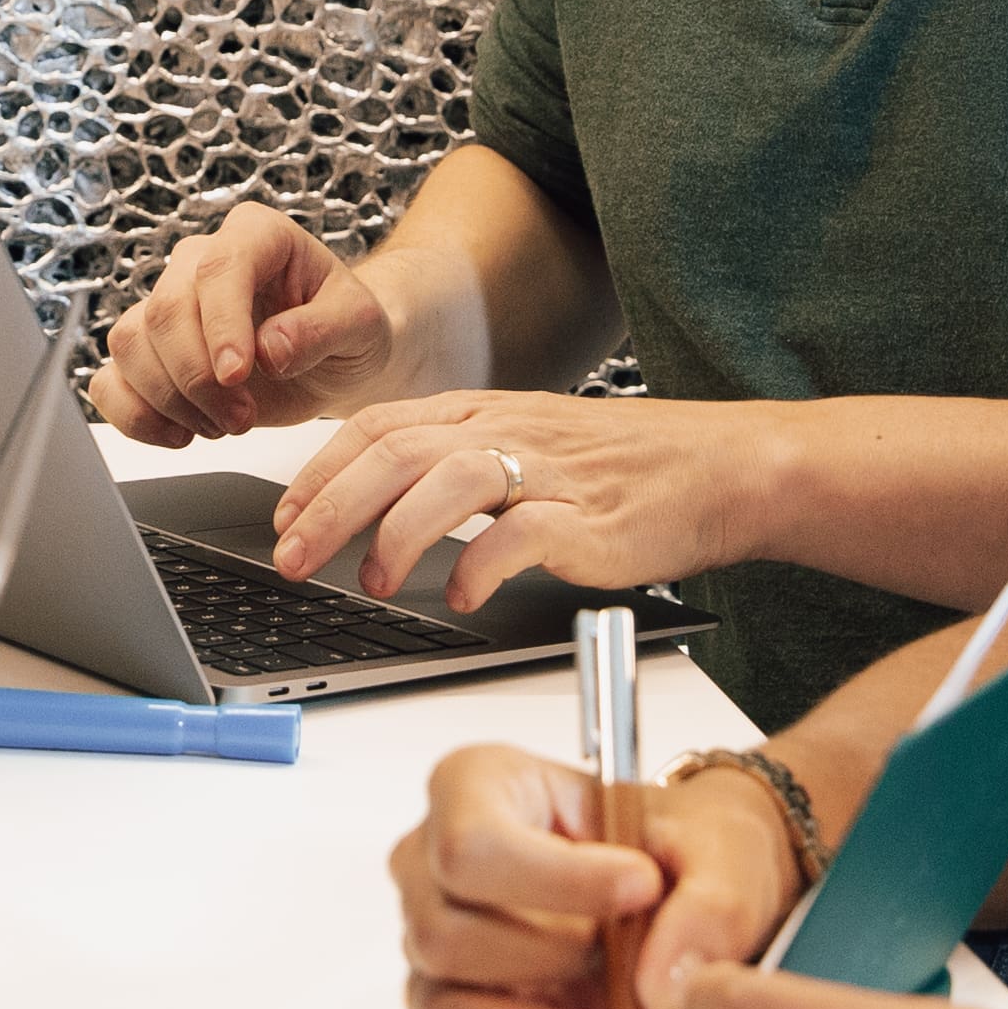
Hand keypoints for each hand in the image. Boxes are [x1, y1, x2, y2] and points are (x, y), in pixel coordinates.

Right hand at [92, 202, 400, 442]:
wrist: (335, 361)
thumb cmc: (348, 331)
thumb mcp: (361, 325)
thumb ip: (323, 329)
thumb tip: (270, 349)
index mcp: (256, 236)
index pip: (220, 267)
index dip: (221, 323)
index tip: (237, 376)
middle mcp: (200, 262)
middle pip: (165, 310)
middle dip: (198, 378)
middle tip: (242, 419)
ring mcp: (167, 305)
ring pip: (130, 343)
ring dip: (170, 399)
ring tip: (223, 425)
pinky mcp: (149, 352)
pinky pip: (110, 378)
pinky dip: (135, 415)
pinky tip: (180, 433)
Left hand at [276, 389, 790, 603]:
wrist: (726, 469)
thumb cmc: (627, 469)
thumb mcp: (529, 444)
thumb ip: (458, 462)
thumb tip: (378, 500)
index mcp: (486, 412)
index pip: (379, 428)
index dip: (320, 473)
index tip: (282, 520)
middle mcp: (510, 431)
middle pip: (395, 454)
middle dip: (329, 509)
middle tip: (291, 561)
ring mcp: (551, 472)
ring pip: (449, 482)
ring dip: (397, 536)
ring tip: (374, 584)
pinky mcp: (592, 518)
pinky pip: (523, 536)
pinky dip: (481, 567)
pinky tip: (461, 596)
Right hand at [388, 740, 801, 1008]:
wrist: (694, 899)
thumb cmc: (686, 851)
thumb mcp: (724, 850)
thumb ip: (711, 906)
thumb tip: (663, 988)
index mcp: (474, 787)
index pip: (471, 844)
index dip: (554, 881)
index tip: (642, 887)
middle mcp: (431, 870)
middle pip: (447, 936)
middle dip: (558, 962)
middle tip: (641, 963)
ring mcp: (433, 955)